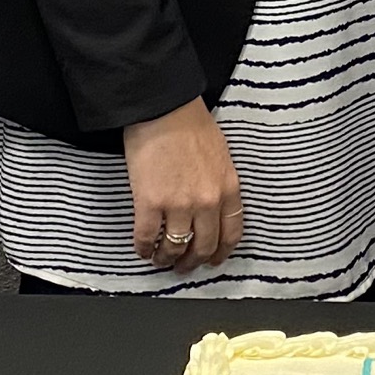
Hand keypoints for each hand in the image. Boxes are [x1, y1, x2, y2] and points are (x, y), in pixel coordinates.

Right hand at [126, 99, 242, 271]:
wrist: (163, 107)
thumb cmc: (190, 123)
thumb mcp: (220, 155)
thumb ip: (220, 184)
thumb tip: (213, 206)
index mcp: (229, 188)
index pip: (231, 234)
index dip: (220, 253)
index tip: (212, 259)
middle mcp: (208, 202)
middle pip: (204, 247)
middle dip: (193, 261)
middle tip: (184, 266)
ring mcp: (179, 205)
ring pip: (176, 248)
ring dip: (167, 259)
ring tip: (161, 260)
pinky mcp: (151, 203)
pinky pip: (148, 237)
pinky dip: (145, 248)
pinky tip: (143, 250)